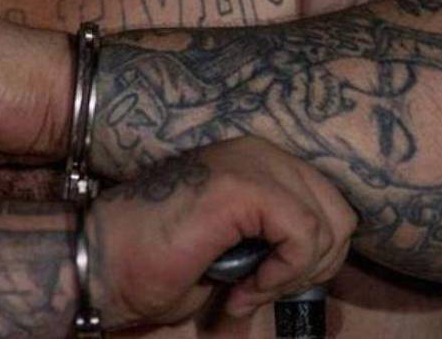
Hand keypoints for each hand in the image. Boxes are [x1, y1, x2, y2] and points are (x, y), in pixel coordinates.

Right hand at [92, 137, 355, 328]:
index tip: (267, 287)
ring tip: (251, 291)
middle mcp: (258, 149)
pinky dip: (285, 273)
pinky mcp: (241, 185)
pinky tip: (246, 288)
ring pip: (328, 224)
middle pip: (339, 213)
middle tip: (266, 292)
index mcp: (258, 158)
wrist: (102, 262)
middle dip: (313, 266)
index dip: (311, 258)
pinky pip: (304, 234)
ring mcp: (249, 161)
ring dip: (296, 274)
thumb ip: (276, 236)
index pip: (330, 204)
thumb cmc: (156, 262)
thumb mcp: (238, 246)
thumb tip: (319, 256)